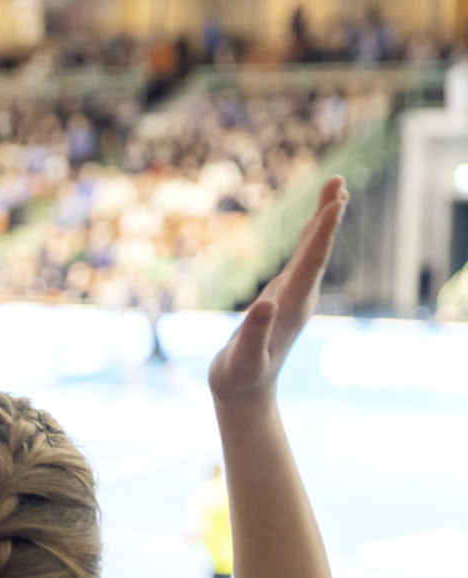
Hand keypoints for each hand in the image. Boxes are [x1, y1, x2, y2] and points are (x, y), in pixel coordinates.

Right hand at [210, 176, 346, 405]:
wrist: (246, 393)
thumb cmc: (239, 377)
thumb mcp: (242, 360)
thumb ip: (253, 333)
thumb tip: (264, 304)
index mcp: (290, 307)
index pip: (311, 264)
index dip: (324, 232)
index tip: (336, 203)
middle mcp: (298, 297)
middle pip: (318, 250)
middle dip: (328, 215)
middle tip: (339, 182)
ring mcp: (294, 296)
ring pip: (313, 251)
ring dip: (323, 221)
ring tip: (336, 191)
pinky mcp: (285, 296)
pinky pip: (303, 259)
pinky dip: (310, 236)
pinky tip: (315, 224)